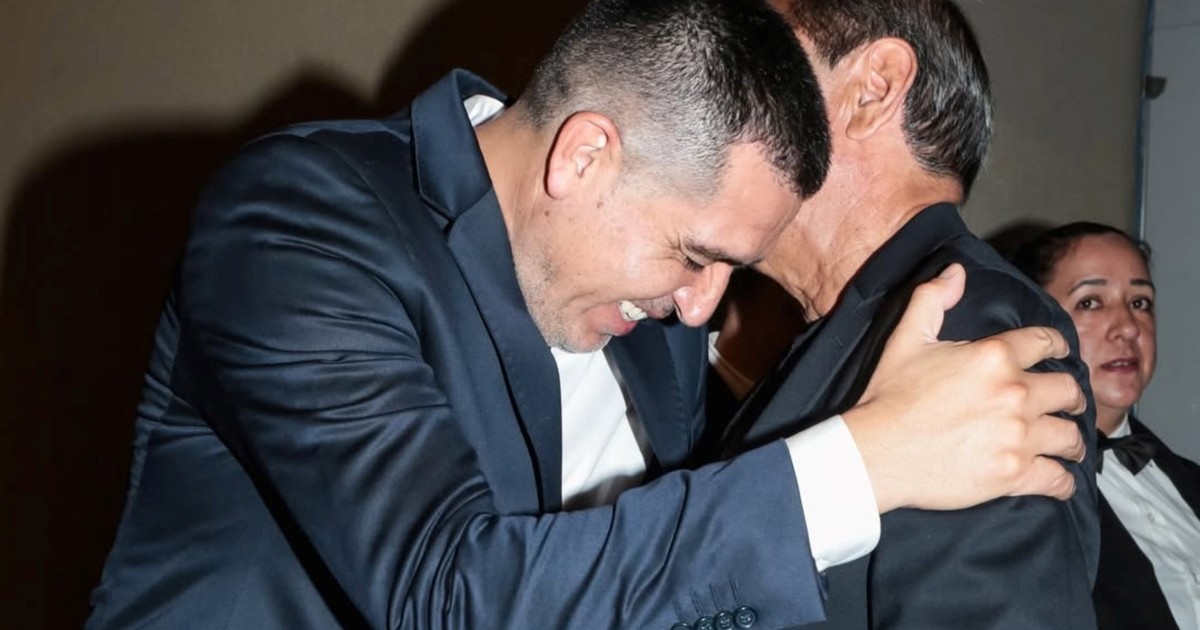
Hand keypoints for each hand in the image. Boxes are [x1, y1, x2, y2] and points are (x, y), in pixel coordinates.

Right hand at [842, 263, 1086, 513]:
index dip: (1057, 346)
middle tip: (1064, 404)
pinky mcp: (1014, 474)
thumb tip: (955, 272)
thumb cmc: (889, 396)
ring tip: (1064, 443)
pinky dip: (1062, 481)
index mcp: (994, 356)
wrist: (875, 451)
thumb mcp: (905, 339)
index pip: (1047, 342)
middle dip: (1069, 397)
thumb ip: (932, 299)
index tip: (1059, 354)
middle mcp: (1014, 394)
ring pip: (1071, 437)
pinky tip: (1056, 478)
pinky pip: (1059, 480)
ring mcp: (1018, 437)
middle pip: (1069, 391)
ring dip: (1070, 440)